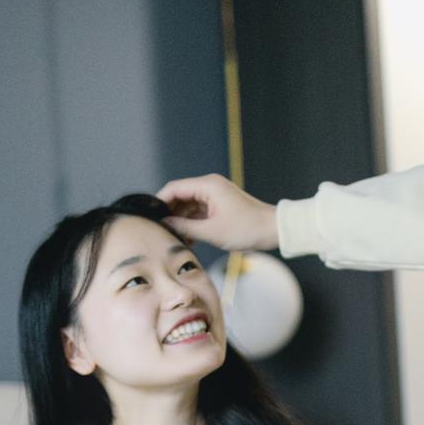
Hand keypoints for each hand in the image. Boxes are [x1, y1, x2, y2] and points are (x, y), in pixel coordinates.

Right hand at [157, 174, 279, 252]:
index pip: (174, 188)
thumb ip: (185, 227)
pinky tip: (189, 239)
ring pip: (189, 205)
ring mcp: (215, 195)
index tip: (150, 217)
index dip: (160, 201)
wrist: (273, 230)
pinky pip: (199, 212)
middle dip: (170, 213)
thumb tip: (166, 224)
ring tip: (176, 238)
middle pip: (180, 196)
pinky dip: (192, 223)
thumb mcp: (211, 231)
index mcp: (207, 185)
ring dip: (181, 221)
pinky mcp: (219, 205)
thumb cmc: (247, 228)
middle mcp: (210, 186)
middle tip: (161, 230)